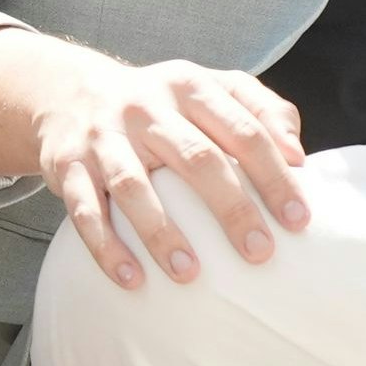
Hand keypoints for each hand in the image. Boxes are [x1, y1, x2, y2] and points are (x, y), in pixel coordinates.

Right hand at [14, 49, 308, 291]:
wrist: (68, 93)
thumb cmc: (161, 104)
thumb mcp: (209, 89)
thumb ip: (260, 110)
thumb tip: (298, 156)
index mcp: (190, 86)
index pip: (242, 129)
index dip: (273, 174)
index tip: (298, 219)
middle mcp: (146, 107)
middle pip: (196, 157)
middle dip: (231, 208)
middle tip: (259, 252)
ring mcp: (104, 136)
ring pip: (133, 185)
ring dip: (162, 233)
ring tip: (189, 274)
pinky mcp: (67, 165)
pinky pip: (84, 209)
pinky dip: (106, 246)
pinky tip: (131, 278)